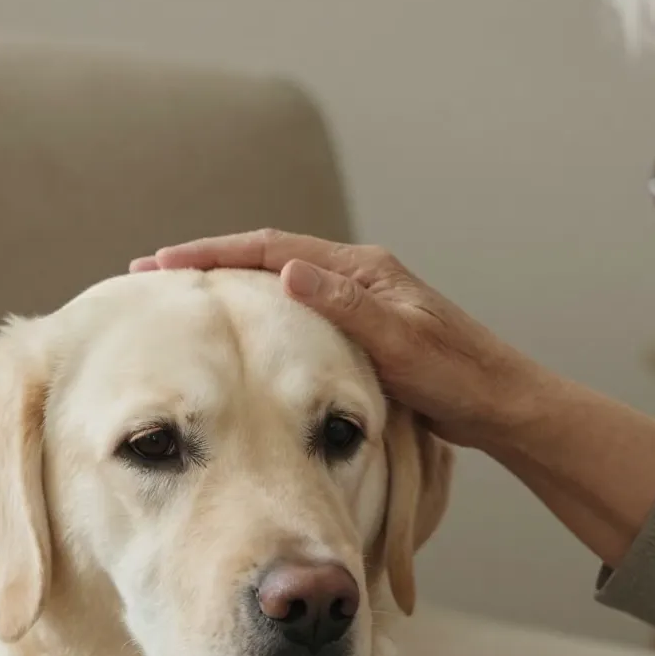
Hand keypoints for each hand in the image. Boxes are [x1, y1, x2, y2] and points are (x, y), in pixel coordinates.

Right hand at [130, 229, 550, 448]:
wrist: (503, 406)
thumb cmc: (459, 378)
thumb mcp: (399, 343)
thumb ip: (344, 307)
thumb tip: (287, 271)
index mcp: (362, 270)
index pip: (272, 250)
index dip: (214, 254)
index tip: (162, 262)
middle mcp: (357, 279)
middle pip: (267, 260)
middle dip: (209, 265)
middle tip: (151, 277)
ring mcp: (358, 305)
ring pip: (278, 288)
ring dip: (229, 292)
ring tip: (179, 304)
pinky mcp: (360, 334)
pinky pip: (293, 318)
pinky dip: (256, 319)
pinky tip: (235, 341)